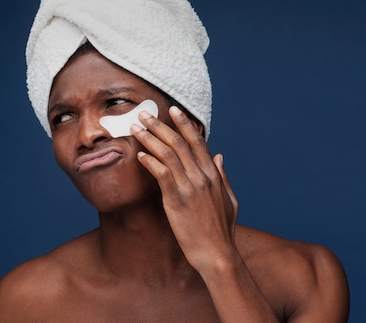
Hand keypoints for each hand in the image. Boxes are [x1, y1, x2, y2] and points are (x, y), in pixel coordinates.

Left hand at [131, 106, 238, 270]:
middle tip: (145, 113)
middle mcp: (202, 177)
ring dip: (150, 138)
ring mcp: (190, 188)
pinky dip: (150, 162)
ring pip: (168, 154)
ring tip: (136, 128)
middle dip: (160, 124)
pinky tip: (139, 155)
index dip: (184, 124)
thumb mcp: (229, 200)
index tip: (173, 110)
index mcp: (213, 175)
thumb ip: (223, 176)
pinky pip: (162, 175)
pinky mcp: (177, 201)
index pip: (198, 141)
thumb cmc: (221, 230)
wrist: (217, 254)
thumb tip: (219, 156)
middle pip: (179, 142)